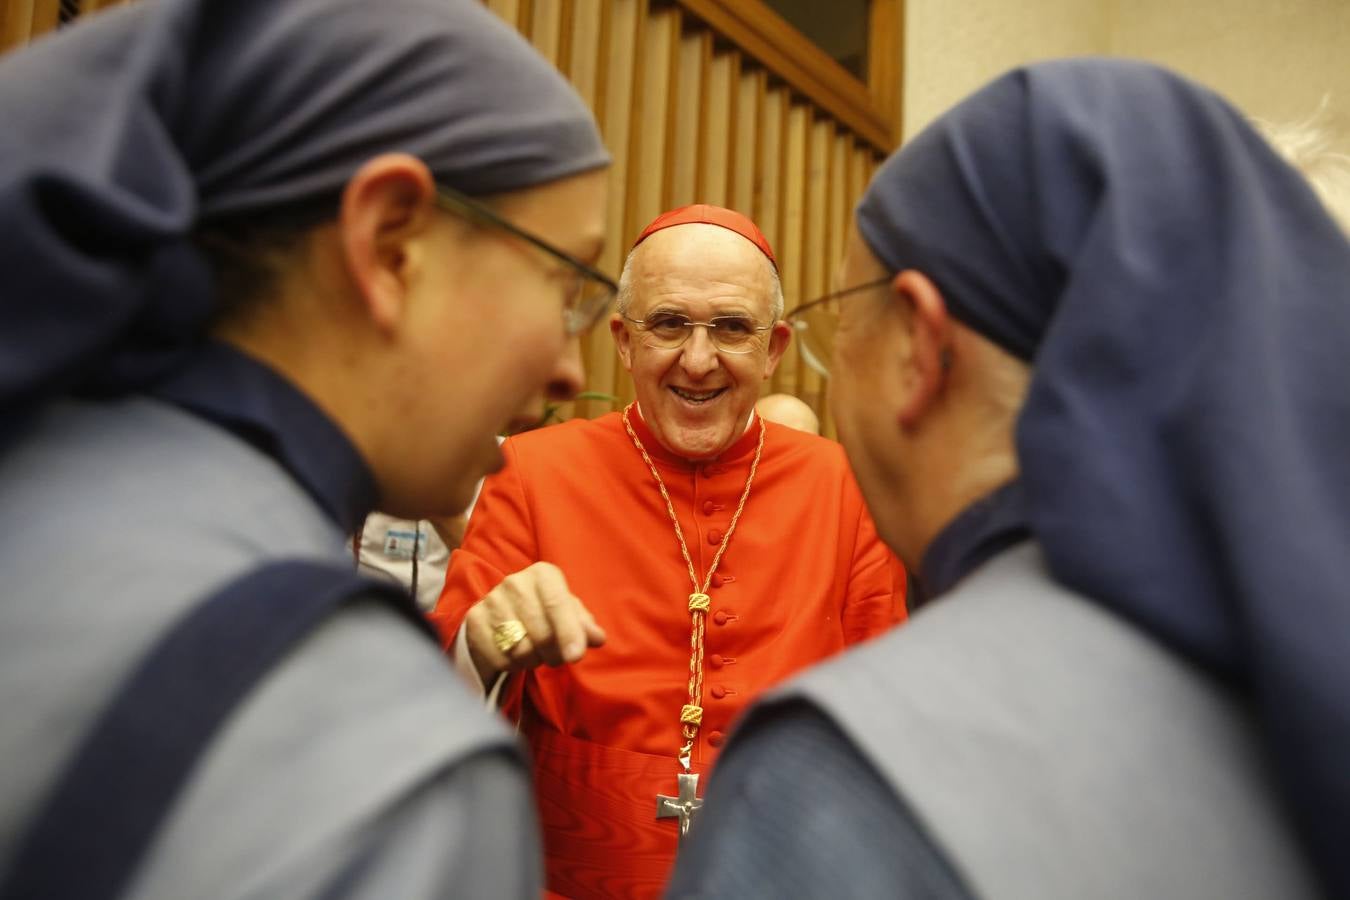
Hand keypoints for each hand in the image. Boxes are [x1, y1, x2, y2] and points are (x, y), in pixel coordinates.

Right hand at [463, 562, 605, 685]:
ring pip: (520, 648)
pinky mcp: (474, 621)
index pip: (557, 604)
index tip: (576, 655)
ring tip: (535, 653)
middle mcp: (515, 582)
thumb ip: (585, 626)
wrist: (500, 616)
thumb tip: (598, 638)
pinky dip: (512, 665)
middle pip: (541, 632)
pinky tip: (515, 655)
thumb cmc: (544, 613)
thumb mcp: (568, 614)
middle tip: (556, 657)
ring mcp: (491, 600)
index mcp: (543, 574)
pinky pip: (500, 657)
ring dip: (534, 660)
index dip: (568, 632)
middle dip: (554, 654)